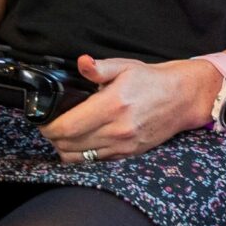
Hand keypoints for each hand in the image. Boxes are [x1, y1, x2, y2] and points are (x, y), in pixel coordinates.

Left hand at [39, 55, 216, 162]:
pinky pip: (95, 162)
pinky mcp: (128, 154)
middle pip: (68, 145)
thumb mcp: (125, 66)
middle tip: (49, 126)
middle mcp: (117, 130)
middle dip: (52, 137)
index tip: (43, 120)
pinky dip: (82, 155)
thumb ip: (99, 68)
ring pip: (79, 158)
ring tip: (62, 135)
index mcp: (112, 105)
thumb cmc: (152, 81)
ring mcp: (123, 145)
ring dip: (64, 148)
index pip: (67, 127)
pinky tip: (81, 142)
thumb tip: (81, 63)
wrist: (182, 98)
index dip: (48, 126)